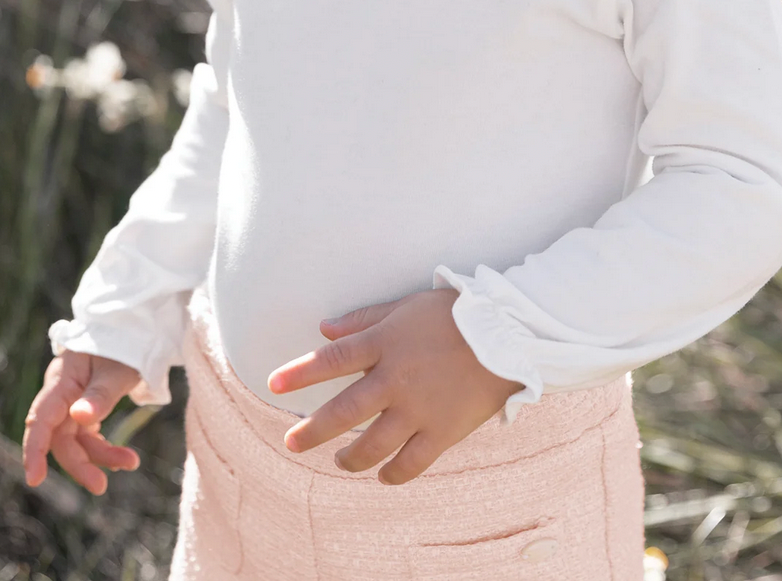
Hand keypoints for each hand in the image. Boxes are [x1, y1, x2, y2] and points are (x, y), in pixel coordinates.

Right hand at [22, 352, 142, 494]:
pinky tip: (122, 458)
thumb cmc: (124, 343)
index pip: (42, 420)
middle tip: (100, 486)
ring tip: (131, 462)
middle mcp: (63, 394)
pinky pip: (89, 435)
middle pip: (62, 438)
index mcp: (62, 380)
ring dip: (101, 455)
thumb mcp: (118, 368)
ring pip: (78, 440)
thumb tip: (79, 418)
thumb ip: (101, 394)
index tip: (35, 478)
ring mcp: (73, 402)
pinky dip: (104, 448)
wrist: (135, 328)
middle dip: (80, 464)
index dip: (35, 450)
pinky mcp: (87, 407)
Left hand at [267, 288, 524, 485]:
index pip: (331, 360)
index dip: (299, 372)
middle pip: (343, 412)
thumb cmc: (455, 313)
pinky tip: (382, 474)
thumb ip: (363, 319)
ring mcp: (419, 409)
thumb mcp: (405, 307)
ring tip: (339, 460)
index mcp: (385, 343)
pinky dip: (391, 474)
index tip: (273, 384)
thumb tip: (324, 329)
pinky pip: (410, 463)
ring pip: (372, 445)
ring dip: (349, 458)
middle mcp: (396, 379)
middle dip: (311, 430)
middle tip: (292, 442)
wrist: (508, 334)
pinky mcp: (442, 431)